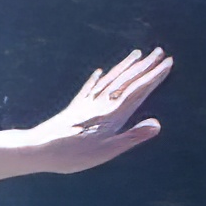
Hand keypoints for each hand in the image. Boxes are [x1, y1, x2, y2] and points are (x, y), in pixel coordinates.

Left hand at [27, 48, 169, 172]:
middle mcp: (101, 103)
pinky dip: (97, 78)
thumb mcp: (107, 151)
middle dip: (145, 66)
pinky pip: (89, 88)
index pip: (139, 90)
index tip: (168, 62)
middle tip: (160, 51)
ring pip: (110, 80)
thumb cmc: (72, 154)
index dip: (154, 76)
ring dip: (125, 66)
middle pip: (126, 80)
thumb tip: (157, 124)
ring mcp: (86, 103)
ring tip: (137, 54)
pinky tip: (99, 71)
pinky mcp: (73, 107)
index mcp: (112, 113)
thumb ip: (132, 137)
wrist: (37, 149)